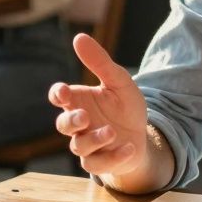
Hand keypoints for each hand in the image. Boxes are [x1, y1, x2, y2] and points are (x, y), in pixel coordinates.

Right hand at [50, 34, 149, 177]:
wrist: (143, 135)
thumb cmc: (125, 106)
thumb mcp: (118, 81)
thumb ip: (99, 62)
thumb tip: (79, 37)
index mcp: (79, 101)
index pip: (59, 96)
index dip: (57, 94)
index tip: (63, 92)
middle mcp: (80, 124)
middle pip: (63, 125)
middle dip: (71, 121)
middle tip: (84, 116)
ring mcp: (88, 145)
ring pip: (79, 147)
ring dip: (94, 139)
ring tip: (112, 131)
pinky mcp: (100, 162)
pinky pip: (98, 165)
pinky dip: (113, 157)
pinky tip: (128, 147)